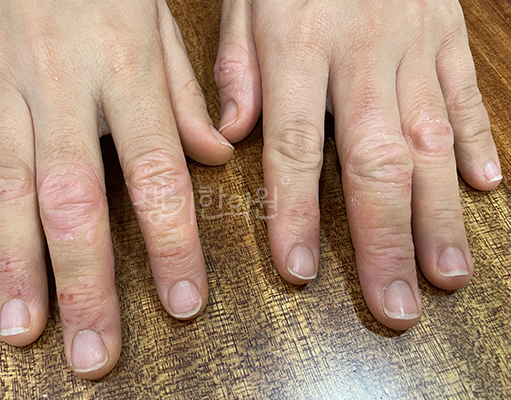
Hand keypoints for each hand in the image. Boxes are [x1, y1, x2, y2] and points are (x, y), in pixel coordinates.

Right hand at [0, 0, 232, 378]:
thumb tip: (216, 155)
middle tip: (92, 352)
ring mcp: (5, 85)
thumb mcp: (161, 22)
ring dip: (15, 264)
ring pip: (8, 186)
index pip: (156, 175)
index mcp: (126, 72)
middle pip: (74, 200)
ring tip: (23, 328)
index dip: (171, 244)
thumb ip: (185, 96)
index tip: (182, 302)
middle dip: (83, 283)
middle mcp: (63, 88)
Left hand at [215, 0, 501, 329]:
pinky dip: (481, 142)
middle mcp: (363, 54)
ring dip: (440, 214)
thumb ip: (235, 67)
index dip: (296, 213)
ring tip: (446, 274)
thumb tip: (228, 135)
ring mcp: (415, 45)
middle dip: (385, 240)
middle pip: (376, 162)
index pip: (295, 148)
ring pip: (431, 142)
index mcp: (298, 45)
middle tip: (396, 305)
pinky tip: (487, 189)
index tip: (298, 271)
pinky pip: (465, 94)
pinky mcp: (448, 32)